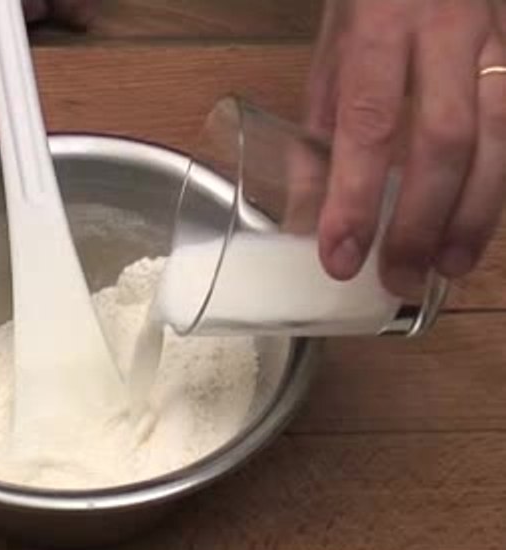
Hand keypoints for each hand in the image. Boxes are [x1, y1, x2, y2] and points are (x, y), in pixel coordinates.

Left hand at [308, 0, 505, 293]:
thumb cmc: (370, 5)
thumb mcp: (328, 61)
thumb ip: (317, 138)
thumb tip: (306, 223)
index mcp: (379, 26)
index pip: (368, 123)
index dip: (356, 199)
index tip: (341, 258)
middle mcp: (446, 30)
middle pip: (444, 140)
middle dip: (421, 221)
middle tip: (400, 279)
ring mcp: (497, 39)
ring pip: (498, 137)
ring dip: (474, 215)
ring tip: (447, 268)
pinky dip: (497, 186)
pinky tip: (477, 226)